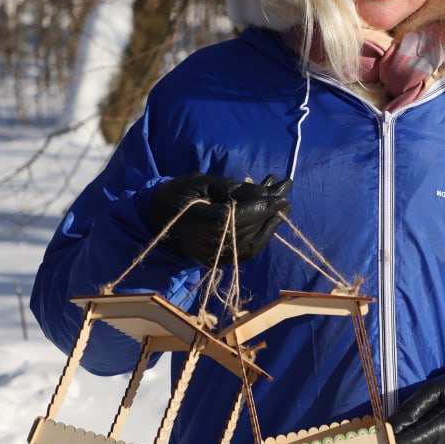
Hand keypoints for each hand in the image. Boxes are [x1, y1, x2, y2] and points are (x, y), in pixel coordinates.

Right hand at [150, 173, 290, 264]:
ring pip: (249, 244)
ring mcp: (212, 256)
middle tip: (287, 192)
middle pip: (244, 231)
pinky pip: (245, 252)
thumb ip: (231, 188)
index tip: (278, 196)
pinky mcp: (218, 261)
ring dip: (271, 224)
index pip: (231, 218)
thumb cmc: (179, 194)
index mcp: (194, 221)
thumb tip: (263, 193)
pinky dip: (262, 237)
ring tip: (284, 206)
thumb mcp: (201, 182)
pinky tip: (272, 221)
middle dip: (269, 212)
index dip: (256, 209)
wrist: (157, 219)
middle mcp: (204, 244)